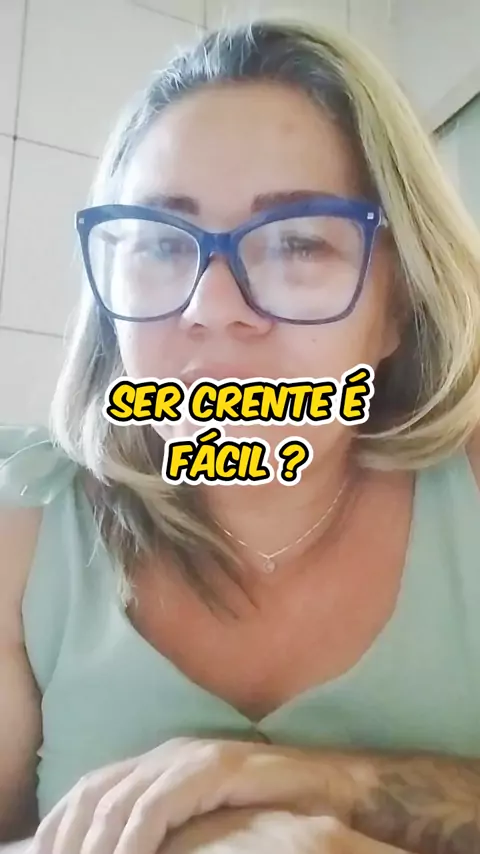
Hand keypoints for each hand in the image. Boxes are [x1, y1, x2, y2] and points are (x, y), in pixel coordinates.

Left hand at [30, 737, 368, 853]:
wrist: (329, 787)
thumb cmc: (267, 812)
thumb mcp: (205, 821)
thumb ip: (168, 828)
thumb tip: (125, 853)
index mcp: (159, 761)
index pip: (93, 787)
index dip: (63, 823)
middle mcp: (169, 753)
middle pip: (97, 791)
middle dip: (71, 836)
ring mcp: (193, 756)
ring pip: (121, 799)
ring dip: (97, 843)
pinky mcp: (216, 767)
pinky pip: (160, 804)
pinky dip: (135, 837)